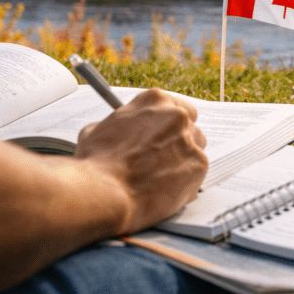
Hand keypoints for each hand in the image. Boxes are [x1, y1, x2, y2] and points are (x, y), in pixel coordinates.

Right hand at [74, 88, 208, 233]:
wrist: (103, 192)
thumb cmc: (96, 165)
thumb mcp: (95, 131)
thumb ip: (116, 126)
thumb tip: (115, 130)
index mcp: (155, 101)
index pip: (175, 107)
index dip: (169, 125)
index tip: (164, 135)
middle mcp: (176, 116)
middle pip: (190, 127)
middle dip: (178, 142)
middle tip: (162, 159)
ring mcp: (189, 139)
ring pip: (196, 149)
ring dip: (183, 161)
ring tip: (160, 178)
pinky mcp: (198, 164)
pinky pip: (196, 173)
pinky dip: (184, 183)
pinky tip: (163, 190)